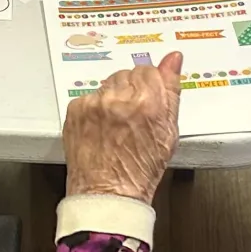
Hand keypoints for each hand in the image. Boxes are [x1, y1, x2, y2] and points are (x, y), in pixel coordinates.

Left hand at [64, 52, 181, 201]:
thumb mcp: (169, 131)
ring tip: (116, 125)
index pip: (149, 70)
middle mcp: (120, 98)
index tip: (147, 99)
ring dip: (113, 97)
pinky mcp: (76, 109)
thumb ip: (171, 90)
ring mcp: (95, 103)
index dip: (150, 86)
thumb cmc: (139, 170)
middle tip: (131, 117)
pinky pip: (90, 97)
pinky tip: (101, 128)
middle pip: (128, 74)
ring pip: (108, 84)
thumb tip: (174, 59)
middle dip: (132, 91)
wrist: (108, 192)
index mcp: (148, 102)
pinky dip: (95, 108)